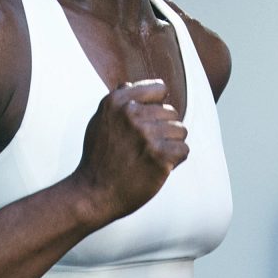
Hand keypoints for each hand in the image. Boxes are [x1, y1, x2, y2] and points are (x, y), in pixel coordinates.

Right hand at [73, 79, 186, 222]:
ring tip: (152, 157)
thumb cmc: (98, 159)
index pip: (159, 89)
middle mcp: (132, 114)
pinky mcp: (159, 156)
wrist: (93, 193)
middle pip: (171, 113)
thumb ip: (117, 101)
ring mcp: (147, 135)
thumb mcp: (99, 121)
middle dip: (164, 130)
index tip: (151, 120)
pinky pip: (184, 150)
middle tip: (146, 147)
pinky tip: (159, 167)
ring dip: (171, 145)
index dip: (159, 106)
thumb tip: (130, 84)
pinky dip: (176, 160)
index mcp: (117, 101)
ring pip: (180, 131)